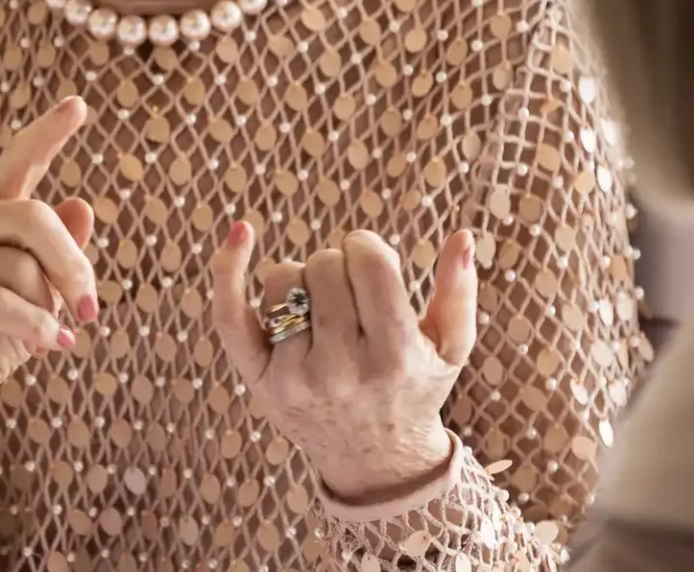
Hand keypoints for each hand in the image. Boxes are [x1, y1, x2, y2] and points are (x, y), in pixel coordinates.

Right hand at [0, 98, 97, 520]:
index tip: (79, 105)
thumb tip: (82, 205)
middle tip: (93, 309)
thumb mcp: (36, 297)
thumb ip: (56, 255)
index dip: (46, 134)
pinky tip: (54, 345)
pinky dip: (35, 326)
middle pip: (33, 217)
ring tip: (52, 336)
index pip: (16, 165)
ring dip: (48, 309)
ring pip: (20, 266)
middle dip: (73, 265)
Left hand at [211, 223, 478, 505]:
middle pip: (325, 266)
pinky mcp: (259, 379)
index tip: (372, 263)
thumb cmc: (415, 389)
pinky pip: (231, 314)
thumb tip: (463, 236)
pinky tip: (241, 233)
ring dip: (300, 279)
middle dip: (338, 266)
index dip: (368, 248)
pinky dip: (230, 270)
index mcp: (396, 355)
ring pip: (282, 279)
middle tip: (350, 298)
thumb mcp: (452, 348)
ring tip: (320, 308)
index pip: (370, 262)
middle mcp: (343, 370)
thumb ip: (459, 291)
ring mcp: (295, 377)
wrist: (374, 460)